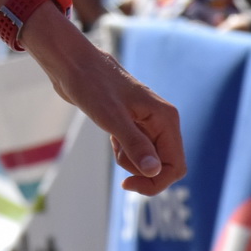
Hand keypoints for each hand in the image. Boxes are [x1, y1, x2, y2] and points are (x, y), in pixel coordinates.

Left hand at [28, 9, 184, 194]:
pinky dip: (123, 151)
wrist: (74, 66)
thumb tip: (154, 172)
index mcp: (166, 118)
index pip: (176, 166)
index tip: (127, 184)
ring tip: (113, 138)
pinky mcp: (135, 124)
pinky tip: (111, 136)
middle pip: (165, 166)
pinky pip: (137, 151)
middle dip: (141, 170)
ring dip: (129, 160)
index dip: (156, 182)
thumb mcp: (111, 118)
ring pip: (149, 160)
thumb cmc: (92, 86)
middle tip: (117, 155)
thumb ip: (135, 144)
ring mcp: (150, 123)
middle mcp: (163, 121)